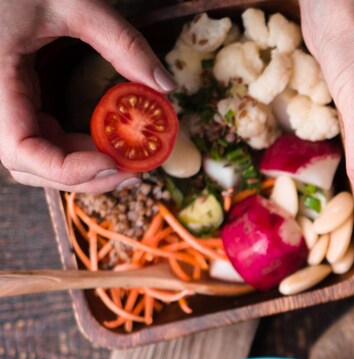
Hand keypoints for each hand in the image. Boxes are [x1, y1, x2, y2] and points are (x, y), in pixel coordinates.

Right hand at [0, 0, 174, 191]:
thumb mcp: (74, 2)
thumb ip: (122, 41)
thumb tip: (166, 86)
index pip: (19, 149)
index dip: (66, 169)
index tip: (115, 164)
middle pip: (28, 165)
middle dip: (83, 177)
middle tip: (136, 172)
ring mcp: (1, 104)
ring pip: (33, 159)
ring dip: (81, 168)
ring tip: (129, 161)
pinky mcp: (12, 102)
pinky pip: (38, 140)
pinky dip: (73, 150)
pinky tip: (109, 145)